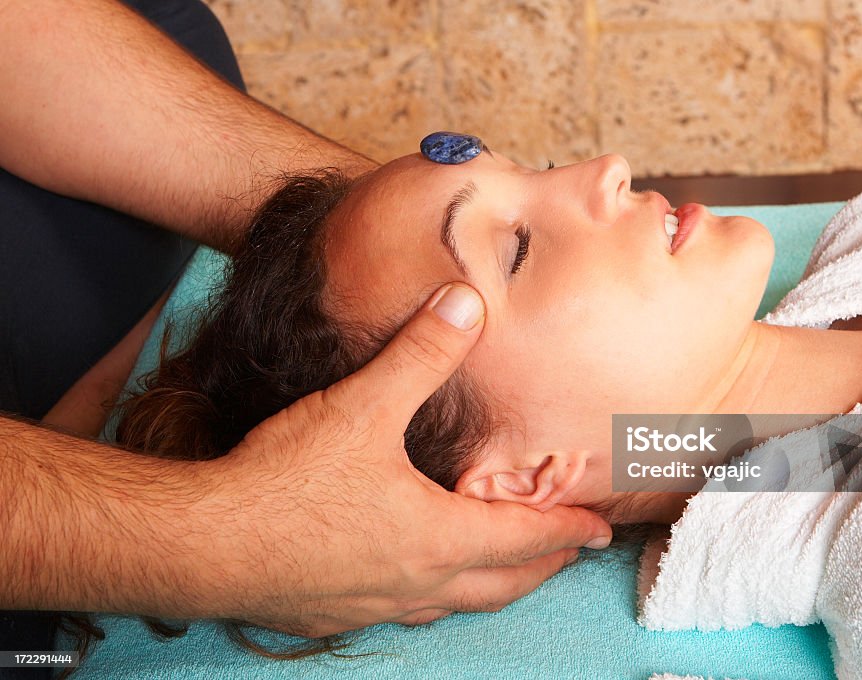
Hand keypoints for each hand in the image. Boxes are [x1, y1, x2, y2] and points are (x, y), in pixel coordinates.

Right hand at [200, 283, 612, 635]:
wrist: (201, 544)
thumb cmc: (285, 483)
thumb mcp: (363, 405)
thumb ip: (421, 352)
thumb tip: (466, 303)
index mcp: (437, 535)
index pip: (525, 537)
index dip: (567, 529)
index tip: (600, 531)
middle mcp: (415, 582)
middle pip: (500, 584)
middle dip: (542, 567)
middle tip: (569, 553)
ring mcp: (373, 605)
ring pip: (452, 604)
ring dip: (488, 586)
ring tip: (502, 570)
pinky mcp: (331, 616)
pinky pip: (401, 611)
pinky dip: (429, 596)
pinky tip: (410, 580)